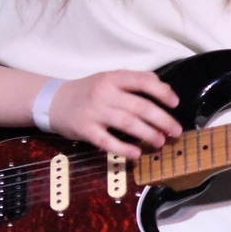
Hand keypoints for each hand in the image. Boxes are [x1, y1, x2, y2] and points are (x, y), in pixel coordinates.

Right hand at [46, 70, 182, 158]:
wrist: (54, 101)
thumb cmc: (90, 91)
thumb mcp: (110, 79)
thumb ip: (136, 81)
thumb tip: (165, 89)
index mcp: (114, 78)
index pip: (143, 81)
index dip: (162, 92)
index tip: (175, 103)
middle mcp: (104, 93)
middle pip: (140, 106)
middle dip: (162, 120)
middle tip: (176, 131)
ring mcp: (94, 111)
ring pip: (127, 123)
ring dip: (148, 134)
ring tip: (161, 142)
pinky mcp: (85, 129)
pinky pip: (107, 141)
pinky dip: (123, 148)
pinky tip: (136, 154)